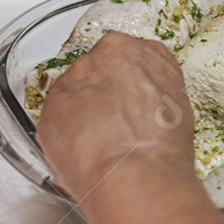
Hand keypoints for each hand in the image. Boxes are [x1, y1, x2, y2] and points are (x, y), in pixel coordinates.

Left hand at [36, 32, 195, 203]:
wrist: (135, 174)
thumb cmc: (162, 143)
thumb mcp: (175, 99)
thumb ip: (153, 84)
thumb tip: (146, 96)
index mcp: (128, 49)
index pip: (123, 56)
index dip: (127, 82)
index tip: (131, 97)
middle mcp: (95, 58)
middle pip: (94, 72)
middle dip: (102, 94)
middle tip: (116, 122)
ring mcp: (68, 84)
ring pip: (73, 95)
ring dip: (82, 114)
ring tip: (101, 143)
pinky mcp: (48, 111)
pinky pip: (57, 120)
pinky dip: (67, 135)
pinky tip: (86, 152)